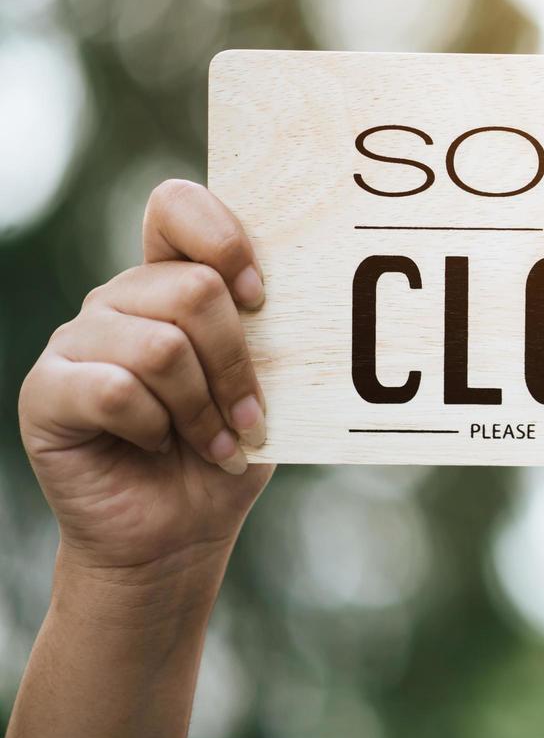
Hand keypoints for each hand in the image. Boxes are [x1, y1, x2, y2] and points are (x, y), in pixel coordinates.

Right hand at [17, 179, 272, 578]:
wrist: (179, 531)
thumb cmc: (228, 448)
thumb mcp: (267, 384)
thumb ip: (269, 332)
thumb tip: (303, 290)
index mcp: (170, 280)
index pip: (178, 206)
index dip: (225, 241)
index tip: (261, 299)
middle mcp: (119, 299)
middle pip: (192, 289)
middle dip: (236, 365)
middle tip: (249, 417)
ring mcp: (76, 341)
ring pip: (160, 347)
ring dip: (202, 409)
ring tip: (213, 443)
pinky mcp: (46, 390)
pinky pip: (114, 389)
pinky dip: (155, 427)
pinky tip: (157, 445)